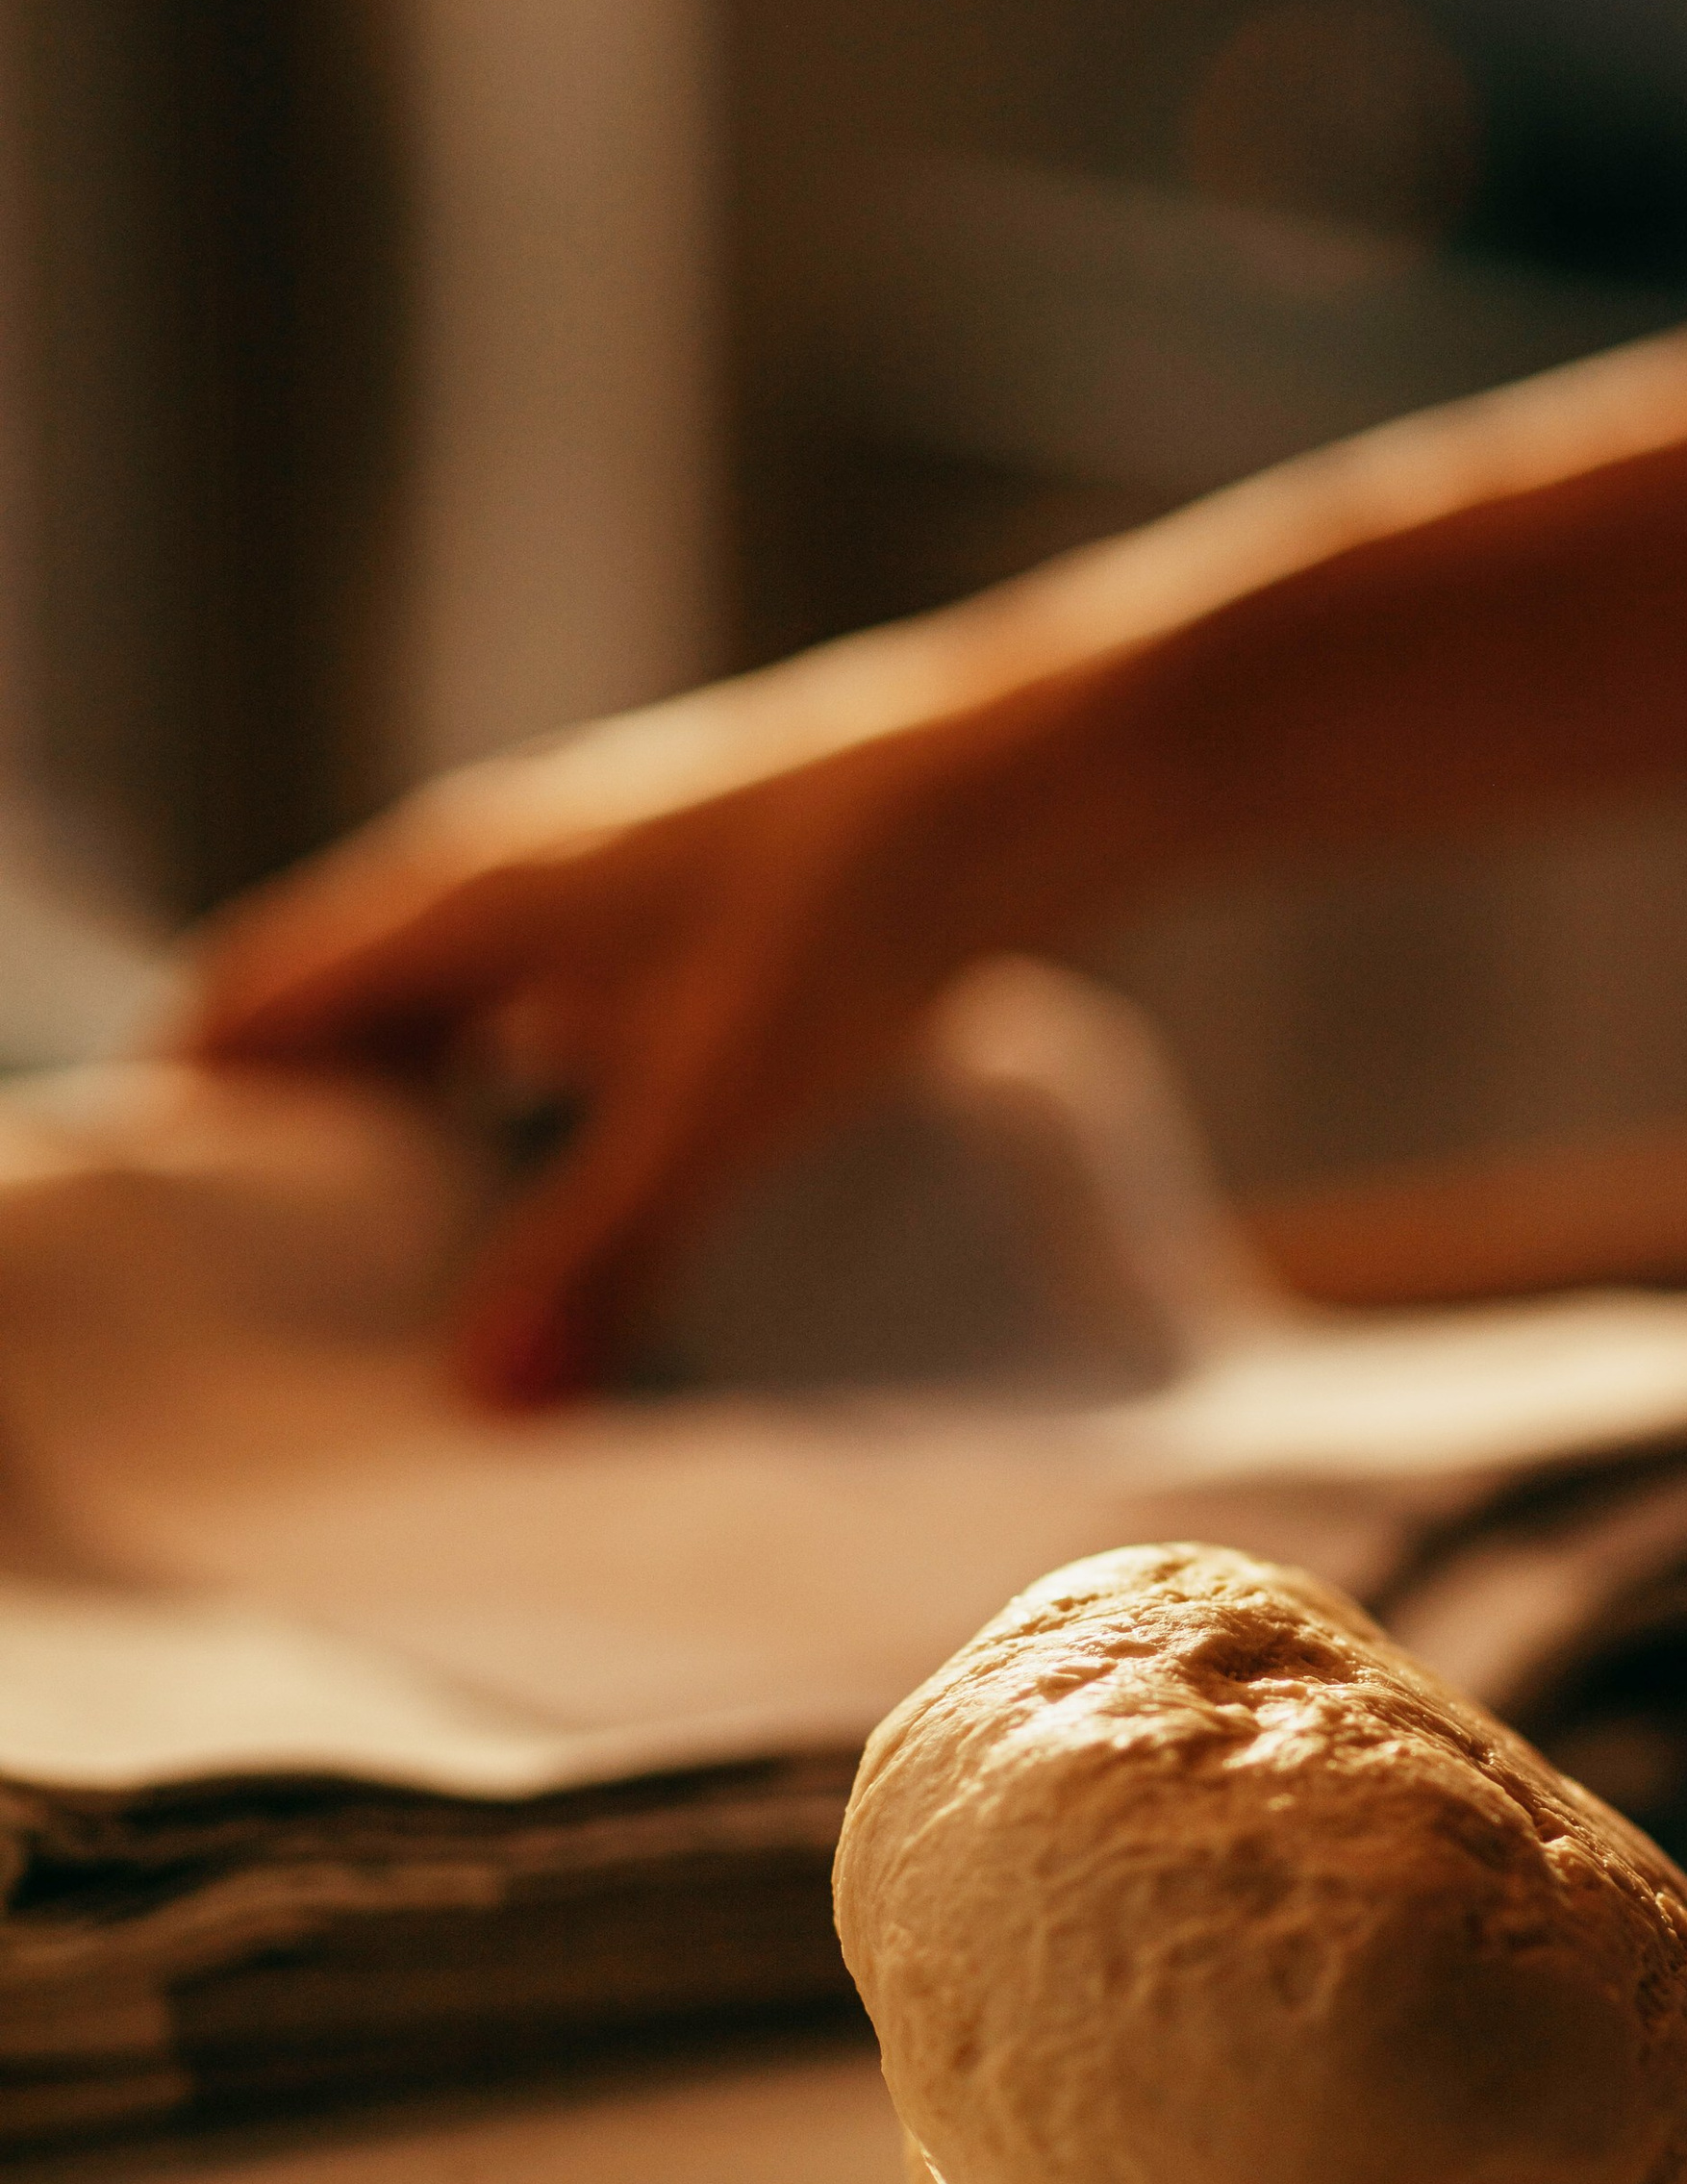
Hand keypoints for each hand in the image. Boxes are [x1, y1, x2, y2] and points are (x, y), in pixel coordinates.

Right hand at [175, 633, 1120, 1404]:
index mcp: (457, 901)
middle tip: (290, 1300)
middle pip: (336, 1019)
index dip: (193, 1110)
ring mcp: (585, 890)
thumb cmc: (853, 909)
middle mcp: (496, 881)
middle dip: (302, 1148)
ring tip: (420, 1281)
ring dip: (420, 1134)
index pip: (254, 1001)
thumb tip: (492, 1395)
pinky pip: (541, 1024)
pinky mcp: (670, 918)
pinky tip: (572, 1198)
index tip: (173, 1238)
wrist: (1016, 788)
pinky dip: (522, 1110)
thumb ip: (603, 1249)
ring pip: (447, 1024)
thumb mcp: (716, 1105)